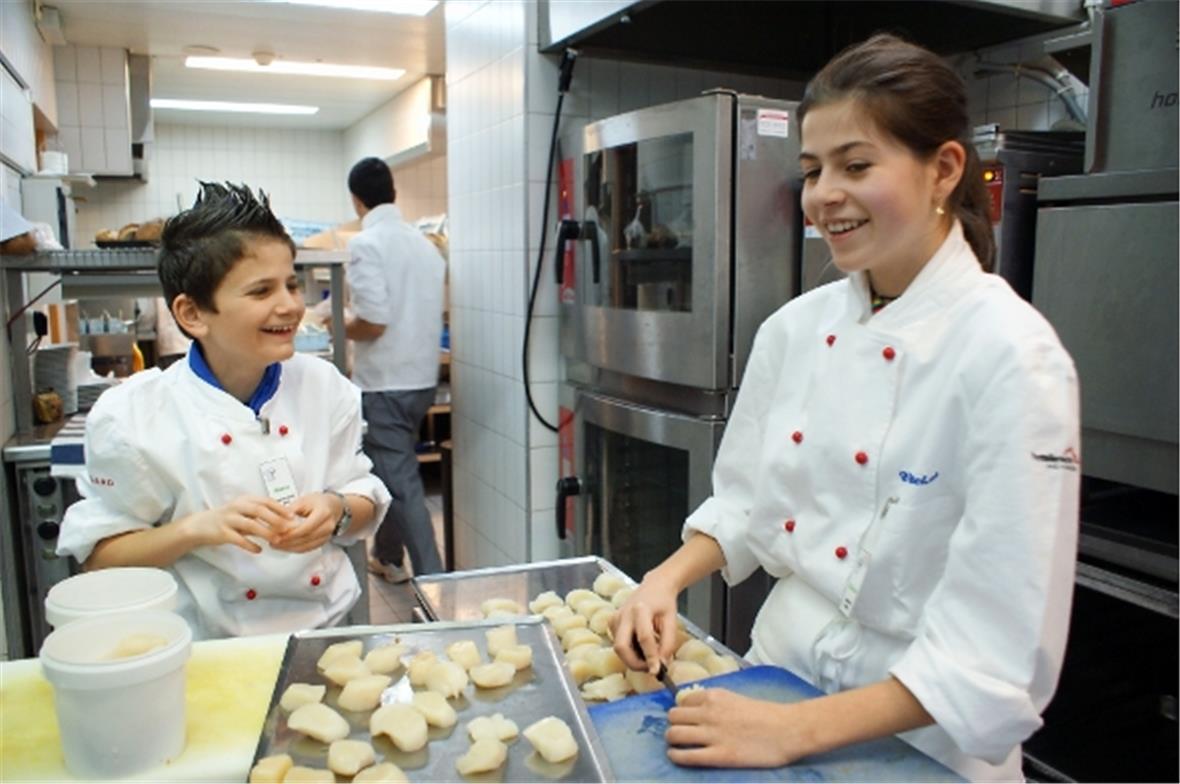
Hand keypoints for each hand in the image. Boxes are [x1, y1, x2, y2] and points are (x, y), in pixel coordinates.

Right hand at [181, 496, 291, 553]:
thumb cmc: (228, 519)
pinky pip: (238, 539)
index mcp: (245, 500)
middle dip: (275, 519)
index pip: (265, 501)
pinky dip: (250, 545)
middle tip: (288, 528)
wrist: (201, 525)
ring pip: (250, 524)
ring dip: (265, 532)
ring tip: (277, 540)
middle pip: (259, 510)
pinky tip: (259, 550)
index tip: (292, 516)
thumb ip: (261, 516)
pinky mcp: (222, 532)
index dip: (280, 508)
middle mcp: (237, 507)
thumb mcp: (244, 513)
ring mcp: (228, 519)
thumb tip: (284, 522)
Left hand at [270, 492, 340, 552]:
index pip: (307, 527)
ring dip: (290, 548)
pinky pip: (308, 548)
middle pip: (306, 538)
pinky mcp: (323, 542)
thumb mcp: (303, 500)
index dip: (292, 533)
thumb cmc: (319, 502)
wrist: (333, 507)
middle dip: (288, 541)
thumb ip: (290, 511)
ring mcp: (327, 535)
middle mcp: (328, 526)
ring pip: (306, 546)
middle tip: (273, 541)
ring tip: (276, 545)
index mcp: (324, 513)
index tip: (279, 535)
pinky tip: (285, 547)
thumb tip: (277, 521)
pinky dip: (295, 549)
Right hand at [610, 573, 680, 673]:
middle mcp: (624, 614)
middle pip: (622, 647)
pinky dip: (630, 652)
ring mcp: (615, 618)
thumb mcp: (672, 621)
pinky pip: (618, 644)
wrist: (654, 586)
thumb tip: (662, 665)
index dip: (650, 657)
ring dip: (633, 659)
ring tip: (649, 657)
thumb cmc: (664, 602)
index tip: (657, 672)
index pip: (644, 638)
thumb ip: (668, 644)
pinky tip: (641, 648)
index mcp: (641, 609)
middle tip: (650, 669)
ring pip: (619, 648)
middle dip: (634, 663)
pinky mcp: (612, 623)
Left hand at [666, 688, 806, 767]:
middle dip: (674, 724)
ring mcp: (713, 734)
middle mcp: (709, 712)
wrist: (789, 730)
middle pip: (673, 716)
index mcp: (715, 696)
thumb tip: (699, 708)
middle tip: (680, 732)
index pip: (682, 701)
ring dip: (672, 740)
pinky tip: (677, 756)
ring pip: (674, 734)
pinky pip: (686, 756)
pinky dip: (677, 756)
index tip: (686, 718)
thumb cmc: (768, 714)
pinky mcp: (719, 756)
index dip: (683, 711)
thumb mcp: (737, 698)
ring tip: (676, 745)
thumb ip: (717, 702)